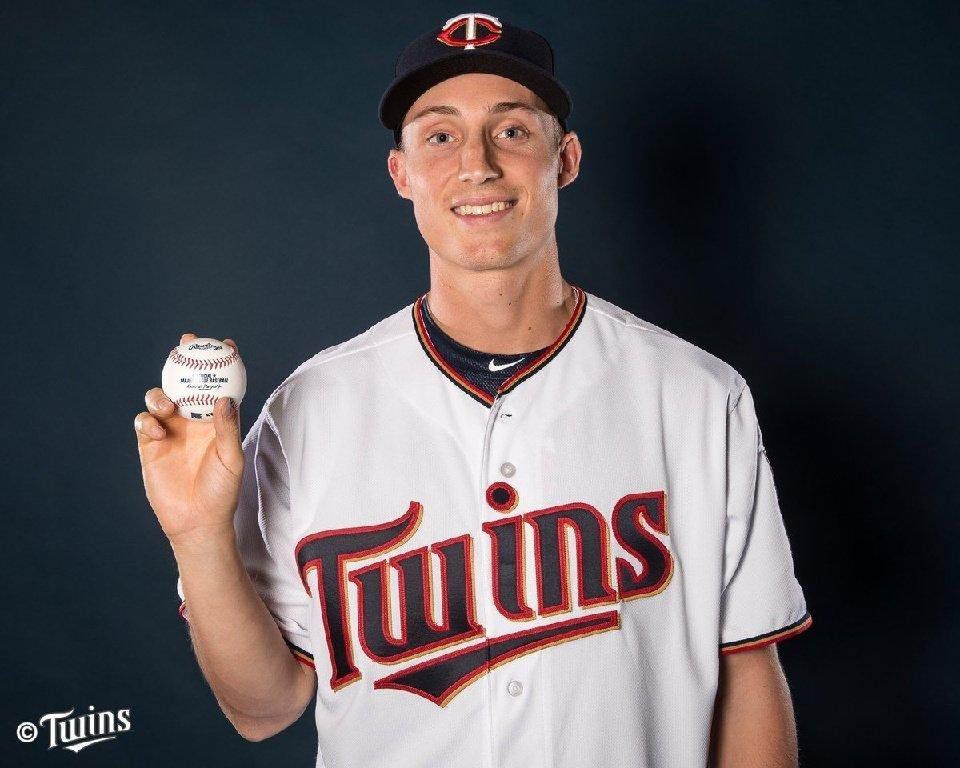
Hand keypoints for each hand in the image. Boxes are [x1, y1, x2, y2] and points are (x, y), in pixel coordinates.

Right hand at [134, 333, 243, 543]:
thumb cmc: (222, 491)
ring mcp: (170, 431)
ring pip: (160, 399)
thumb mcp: (231, 459)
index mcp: (216, 421)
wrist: (197, 521)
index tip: (226, 345)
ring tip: (168, 405)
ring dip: (161, 394)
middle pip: (186, 383)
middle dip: (184, 360)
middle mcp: (192, 422)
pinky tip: (157, 431)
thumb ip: (227, 428)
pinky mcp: (150, 445)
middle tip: (186, 344)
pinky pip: (143, 423)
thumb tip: (224, 398)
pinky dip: (147, 420)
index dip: (221, 364)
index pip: (219, 386)